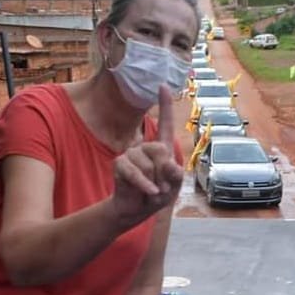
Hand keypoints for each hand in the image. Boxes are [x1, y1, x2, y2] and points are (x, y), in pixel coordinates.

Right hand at [111, 85, 182, 226]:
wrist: (138, 209)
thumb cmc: (158, 193)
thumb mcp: (173, 185)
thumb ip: (175, 175)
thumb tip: (171, 166)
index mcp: (162, 147)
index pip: (165, 123)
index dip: (164, 104)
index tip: (162, 85)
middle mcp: (145, 146)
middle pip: (159, 149)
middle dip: (164, 171)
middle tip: (163, 186)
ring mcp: (131, 153)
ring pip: (146, 162)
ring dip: (154, 181)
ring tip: (154, 190)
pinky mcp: (119, 164)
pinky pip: (133, 171)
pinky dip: (144, 184)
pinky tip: (150, 192)